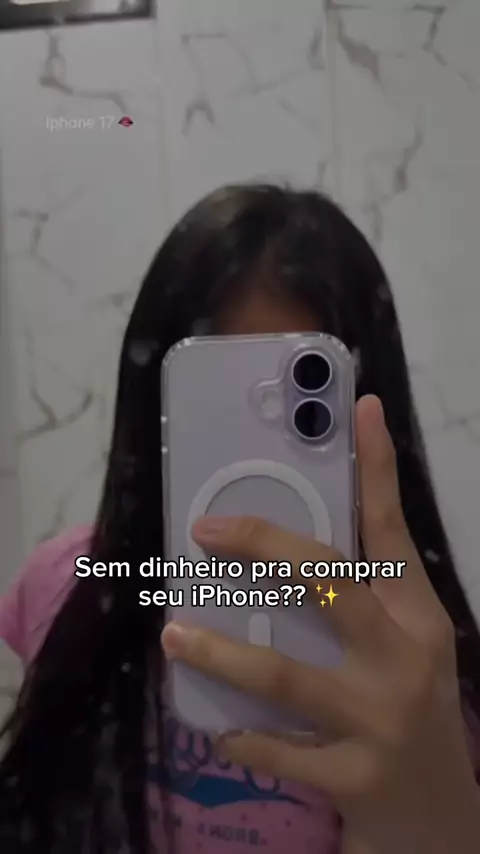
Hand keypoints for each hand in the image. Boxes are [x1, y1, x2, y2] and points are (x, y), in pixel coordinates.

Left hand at [161, 396, 479, 853]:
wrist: (440, 821)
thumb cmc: (408, 712)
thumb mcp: (398, 649)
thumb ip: (356, 604)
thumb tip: (276, 553)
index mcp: (419, 617)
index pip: (393, 530)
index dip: (377, 468)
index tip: (359, 409)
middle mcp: (406, 658)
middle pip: (330, 584)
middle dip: (265, 548)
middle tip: (205, 530)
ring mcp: (382, 719)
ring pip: (287, 675)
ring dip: (223, 654)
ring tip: (175, 634)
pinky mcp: (355, 778)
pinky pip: (277, 750)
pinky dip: (240, 737)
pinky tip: (217, 730)